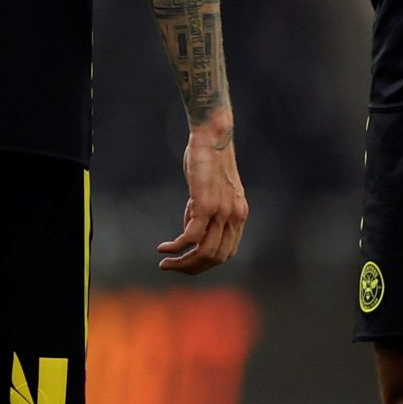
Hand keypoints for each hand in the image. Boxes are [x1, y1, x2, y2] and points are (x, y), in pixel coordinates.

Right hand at [159, 121, 246, 273]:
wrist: (213, 135)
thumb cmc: (208, 157)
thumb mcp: (209, 188)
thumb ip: (202, 209)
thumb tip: (188, 225)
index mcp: (239, 215)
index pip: (226, 253)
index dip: (204, 263)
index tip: (184, 261)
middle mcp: (235, 217)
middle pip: (216, 258)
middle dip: (191, 268)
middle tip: (170, 267)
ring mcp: (222, 212)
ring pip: (204, 252)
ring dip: (182, 263)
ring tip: (164, 263)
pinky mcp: (206, 204)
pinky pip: (191, 236)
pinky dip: (176, 247)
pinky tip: (163, 248)